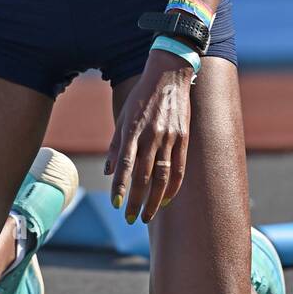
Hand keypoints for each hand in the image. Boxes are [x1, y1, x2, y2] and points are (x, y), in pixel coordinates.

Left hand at [105, 53, 193, 222]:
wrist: (169, 75)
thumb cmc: (142, 97)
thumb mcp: (124, 115)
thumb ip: (116, 145)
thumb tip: (109, 171)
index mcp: (134, 130)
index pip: (126, 164)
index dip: (121, 186)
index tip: (116, 205)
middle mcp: (152, 135)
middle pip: (143, 175)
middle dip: (136, 200)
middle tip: (130, 218)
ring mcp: (169, 138)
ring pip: (162, 176)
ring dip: (154, 200)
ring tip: (147, 216)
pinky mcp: (183, 138)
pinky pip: (178, 169)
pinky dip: (172, 188)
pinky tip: (165, 200)